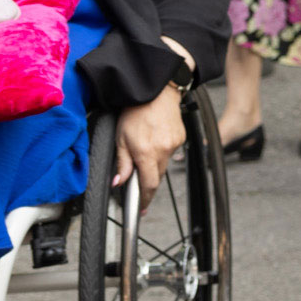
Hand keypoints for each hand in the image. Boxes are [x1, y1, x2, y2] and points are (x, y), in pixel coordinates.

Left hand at [114, 88, 186, 202]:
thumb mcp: (120, 138)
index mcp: (146, 154)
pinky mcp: (181, 138)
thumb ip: (122, 163)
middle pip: (157, 176)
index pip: (149, 185)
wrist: (156, 92)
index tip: (141, 208)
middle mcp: (163, 152)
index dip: (145, 199)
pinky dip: (162, 150)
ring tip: (145, 146)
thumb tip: (119, 183)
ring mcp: (174, 145)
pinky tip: (155, 138)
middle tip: (137, 174)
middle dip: (147, 179)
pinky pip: (170, 152)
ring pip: (164, 164)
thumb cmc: (135, 112)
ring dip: (154, 162)